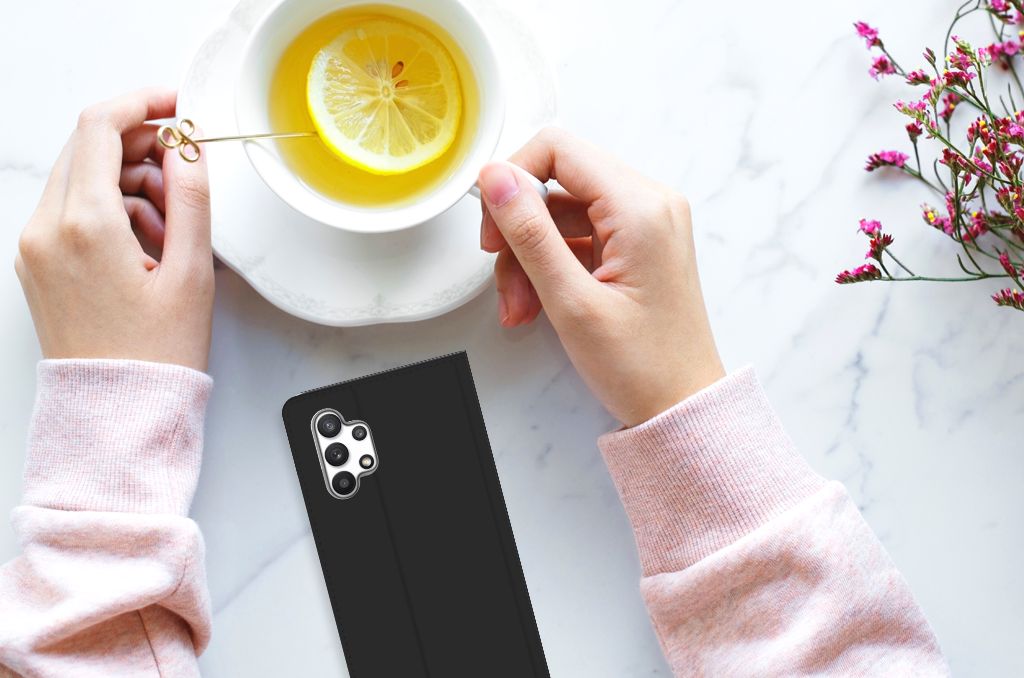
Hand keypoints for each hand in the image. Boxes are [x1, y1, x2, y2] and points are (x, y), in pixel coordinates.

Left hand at [15, 88, 213, 371]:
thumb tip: (188, 148)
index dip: (143, 103)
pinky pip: (72, 210)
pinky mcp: (38, 263)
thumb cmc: (155, 355)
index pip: (101, 127)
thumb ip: (192, 198)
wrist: (117, 411)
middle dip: (141, 147)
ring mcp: (36, 246)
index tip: (176, 105)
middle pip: (88, 147)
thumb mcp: (192, 272)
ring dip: (129, 182)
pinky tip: (147, 244)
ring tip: (172, 228)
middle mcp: (47, 229)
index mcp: (85, 225)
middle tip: (185, 173)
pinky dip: (111, 209)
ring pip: (82, 178)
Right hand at [478, 128, 723, 426]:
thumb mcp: (571, 301)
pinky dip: (550, 267)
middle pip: (557, 182)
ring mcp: (645, 224)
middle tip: (503, 276)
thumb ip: (530, 233)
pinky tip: (538, 305)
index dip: (513, 179)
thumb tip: (496, 178)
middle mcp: (649, 204)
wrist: (682, 407)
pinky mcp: (637, 245)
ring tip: (521, 307)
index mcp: (641, 207)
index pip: (558, 149)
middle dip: (519, 230)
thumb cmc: (643, 366)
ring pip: (561, 214)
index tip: (493, 224)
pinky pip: (578, 237)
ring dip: (530, 257)